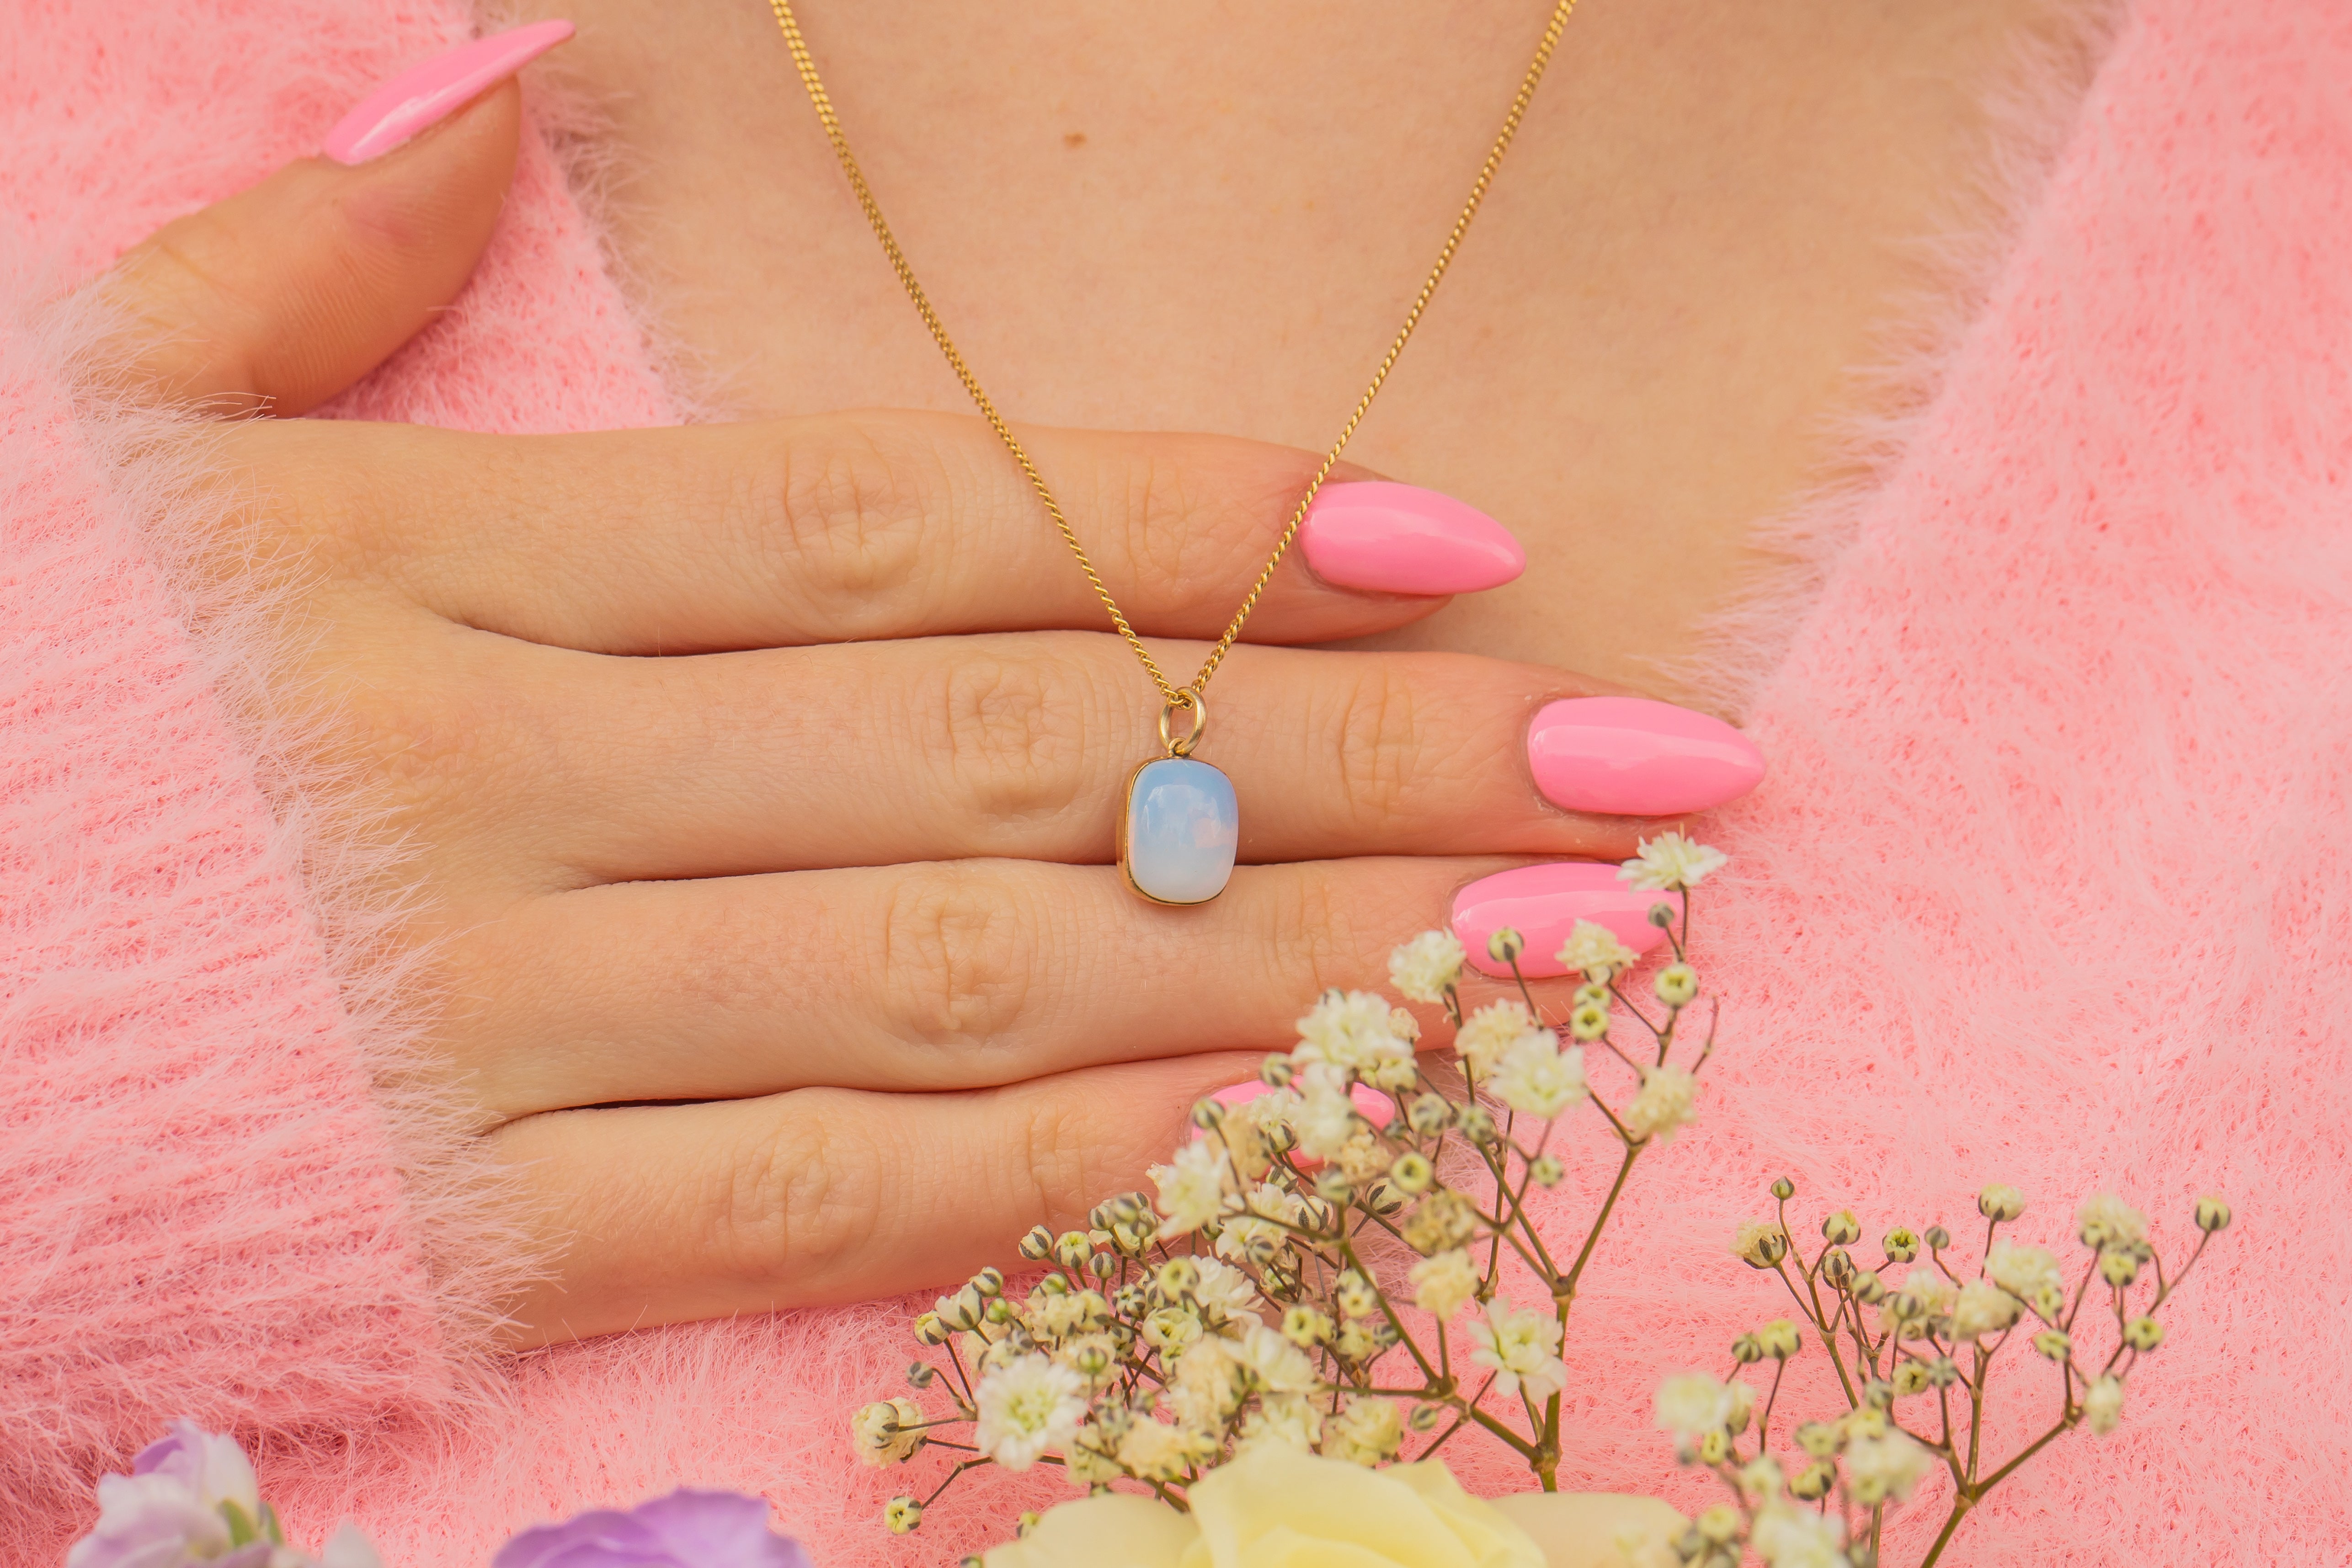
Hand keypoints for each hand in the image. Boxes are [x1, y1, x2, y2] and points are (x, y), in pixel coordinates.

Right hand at [83, 74, 1746, 1342]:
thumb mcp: (93, 436)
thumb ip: (298, 278)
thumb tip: (487, 99)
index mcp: (448, 566)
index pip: (922, 519)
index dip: (1204, 517)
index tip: (1457, 540)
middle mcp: (522, 780)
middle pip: (1032, 753)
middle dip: (1358, 761)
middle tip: (1634, 772)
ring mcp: (513, 1015)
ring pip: (988, 980)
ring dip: (1295, 972)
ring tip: (1551, 959)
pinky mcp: (483, 1222)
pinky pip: (839, 1197)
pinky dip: (1076, 1172)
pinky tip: (1289, 1141)